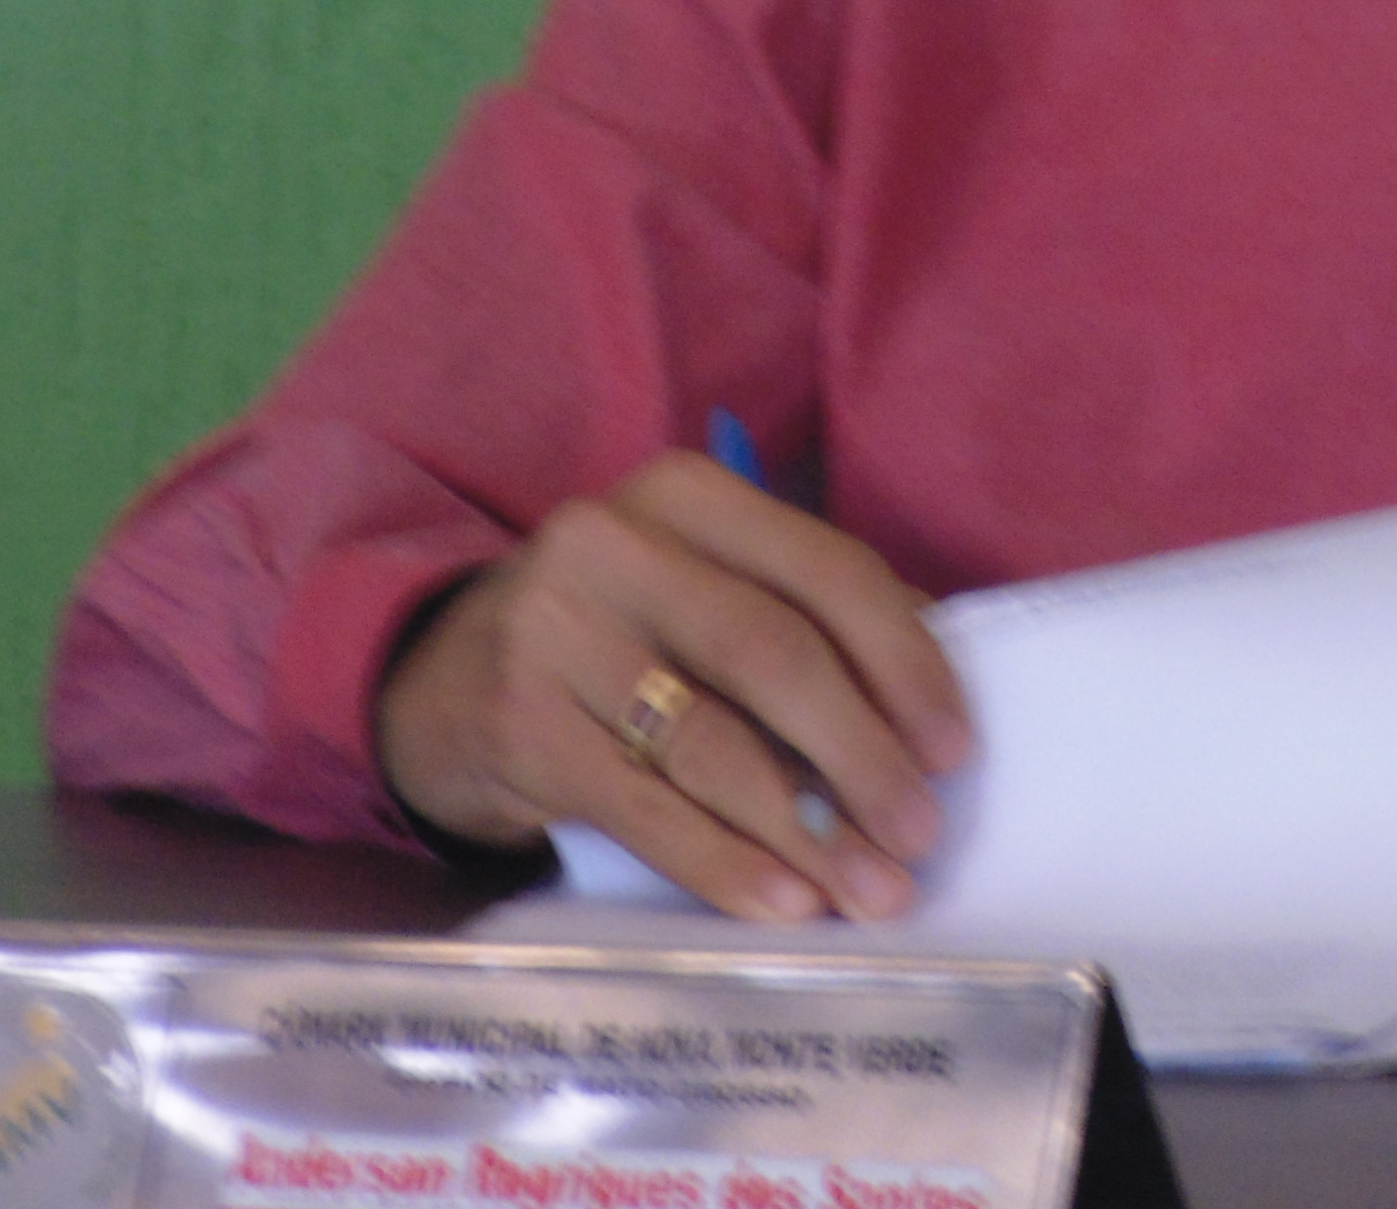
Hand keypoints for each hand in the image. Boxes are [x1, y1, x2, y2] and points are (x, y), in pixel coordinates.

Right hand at [375, 454, 974, 923]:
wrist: (442, 680)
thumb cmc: (621, 634)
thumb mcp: (704, 586)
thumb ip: (807, 617)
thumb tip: (930, 710)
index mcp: (689, 496)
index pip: (828, 571)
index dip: (905, 664)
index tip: (955, 750)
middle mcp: (615, 545)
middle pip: (773, 654)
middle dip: (862, 755)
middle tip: (919, 834)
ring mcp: (556, 633)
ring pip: (711, 740)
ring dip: (804, 828)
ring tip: (867, 887)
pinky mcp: (520, 724)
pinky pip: (645, 807)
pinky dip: (724, 861)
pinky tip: (782, 900)